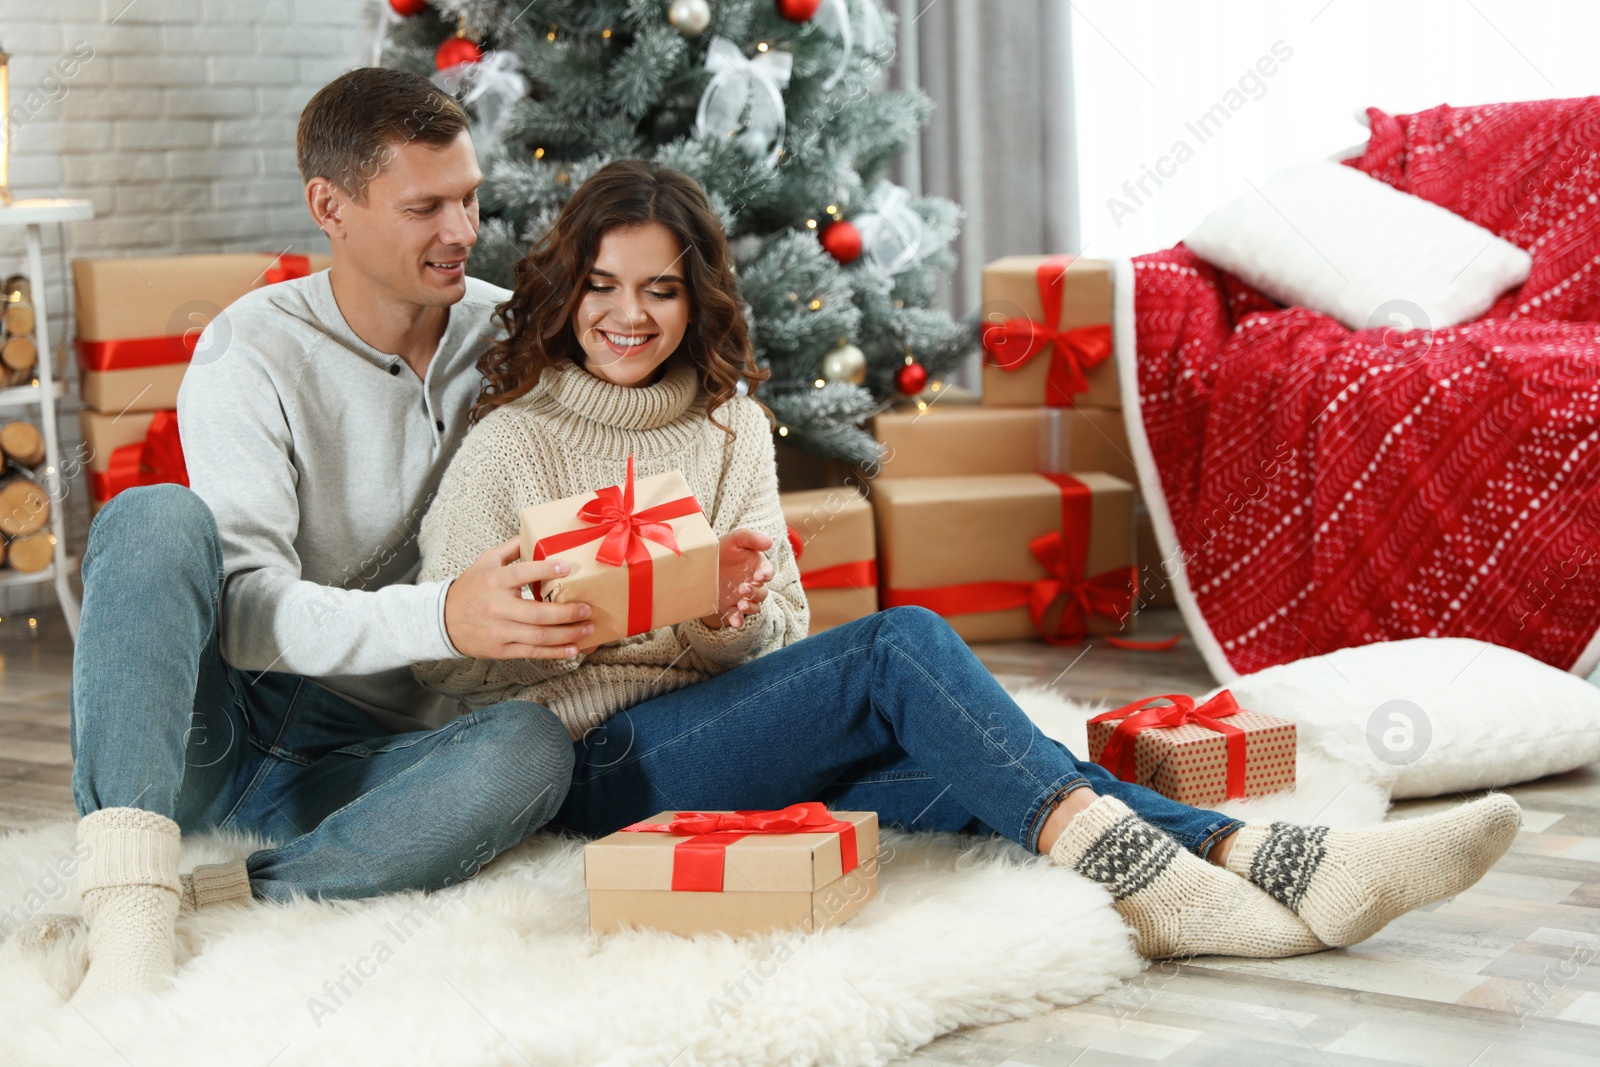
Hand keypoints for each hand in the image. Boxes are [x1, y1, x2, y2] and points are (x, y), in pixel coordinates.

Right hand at [444, 537, 594, 658]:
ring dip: (567, 634)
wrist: (442, 620)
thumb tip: (536, 532)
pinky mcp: (500, 649)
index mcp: (494, 581)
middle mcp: (497, 607)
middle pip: (537, 613)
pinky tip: (572, 649)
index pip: (521, 574)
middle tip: (588, 608)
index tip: (568, 568)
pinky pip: (532, 652)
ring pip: (539, 636)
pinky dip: (555, 652)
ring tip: (588, 628)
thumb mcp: (486, 561)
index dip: (545, 570)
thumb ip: (511, 548)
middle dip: (567, 613)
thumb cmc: (470, 587)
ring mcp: (499, 631)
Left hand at [700, 528, 774, 629]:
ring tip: (741, 605)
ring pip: (754, 606)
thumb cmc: (722, 548)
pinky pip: (738, 617)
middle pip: (762, 592)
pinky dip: (738, 620)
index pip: (768, 572)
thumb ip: (752, 538)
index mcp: (757, 567)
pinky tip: (736, 622)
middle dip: (755, 592)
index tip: (759, 575)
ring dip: (750, 607)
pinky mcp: (731, 607)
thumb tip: (770, 542)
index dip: (766, 574)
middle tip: (743, 588)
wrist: (701, 564)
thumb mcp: (735, 539)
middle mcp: (753, 583)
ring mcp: (743, 597)